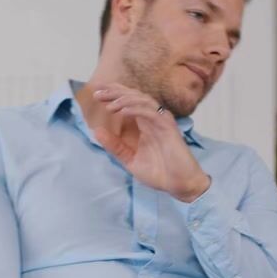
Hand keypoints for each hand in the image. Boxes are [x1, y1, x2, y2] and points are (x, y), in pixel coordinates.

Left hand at [91, 83, 210, 202]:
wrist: (180, 185)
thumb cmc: (159, 172)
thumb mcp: (130, 159)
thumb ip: (115, 146)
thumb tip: (97, 131)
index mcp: (144, 124)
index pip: (128, 102)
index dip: (113, 95)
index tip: (96, 94)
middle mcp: (153, 118)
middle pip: (133, 96)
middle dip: (115, 92)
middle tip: (97, 93)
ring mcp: (161, 121)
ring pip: (142, 101)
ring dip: (125, 99)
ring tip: (109, 104)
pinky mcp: (168, 127)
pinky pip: (151, 113)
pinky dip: (136, 110)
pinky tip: (122, 111)